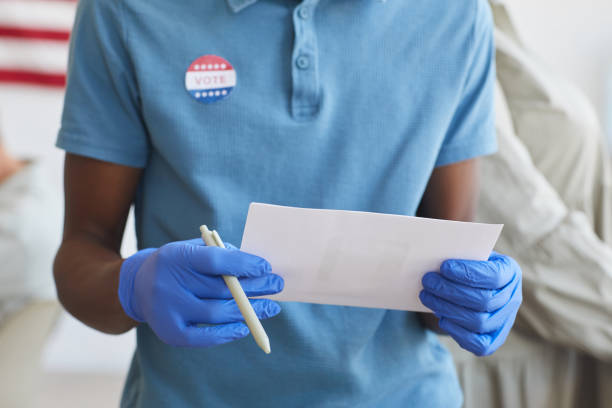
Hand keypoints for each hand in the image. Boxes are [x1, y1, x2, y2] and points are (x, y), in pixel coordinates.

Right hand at [118, 238, 283, 346]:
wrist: (139, 286)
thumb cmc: (179, 265)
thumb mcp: (194, 249)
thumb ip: (222, 254)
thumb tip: (258, 269)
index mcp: (176, 256)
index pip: (216, 260)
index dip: (244, 264)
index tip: (266, 267)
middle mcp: (168, 283)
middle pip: (220, 289)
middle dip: (254, 288)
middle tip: (277, 285)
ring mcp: (167, 311)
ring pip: (216, 313)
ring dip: (248, 311)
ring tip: (271, 307)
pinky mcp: (169, 333)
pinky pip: (204, 337)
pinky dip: (227, 333)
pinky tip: (245, 326)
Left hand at [419, 252, 521, 355]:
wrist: (470, 287)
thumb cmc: (466, 265)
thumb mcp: (468, 254)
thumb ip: (460, 254)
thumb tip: (435, 255)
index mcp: (510, 272)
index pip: (494, 276)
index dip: (467, 273)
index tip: (443, 267)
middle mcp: (512, 298)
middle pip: (483, 300)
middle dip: (451, 291)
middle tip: (427, 281)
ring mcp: (505, 321)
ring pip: (478, 322)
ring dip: (447, 308)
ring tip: (426, 296)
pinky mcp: (493, 340)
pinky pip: (478, 344)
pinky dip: (457, 331)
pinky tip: (441, 317)